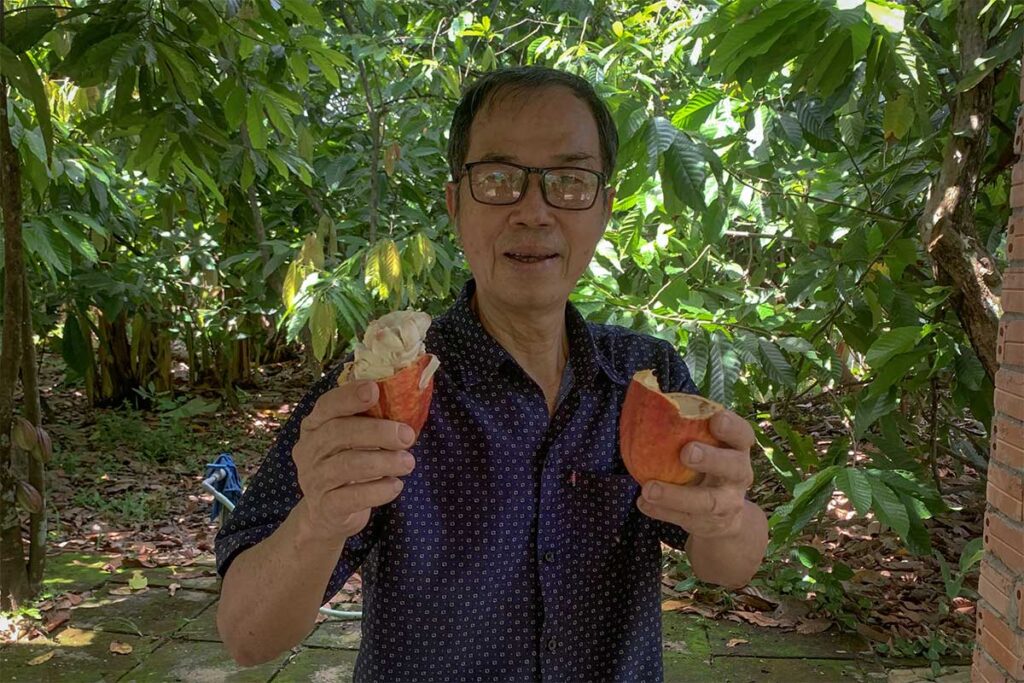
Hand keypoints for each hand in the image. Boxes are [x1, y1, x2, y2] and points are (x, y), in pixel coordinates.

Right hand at [292, 380, 415, 541]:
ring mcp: (313, 479)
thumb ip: (369, 420)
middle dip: (377, 431)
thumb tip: (405, 402)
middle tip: (407, 436)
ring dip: (383, 461)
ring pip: (347, 465)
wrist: (327, 514)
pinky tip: (395, 486)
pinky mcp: (325, 507)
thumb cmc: (348, 465)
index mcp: (314, 426)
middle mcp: (308, 450)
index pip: (326, 405)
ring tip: (408, 462)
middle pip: (338, 433)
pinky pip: (352, 497)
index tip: (375, 390)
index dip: (349, 396)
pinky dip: (378, 491)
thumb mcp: (353, 440)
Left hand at [636, 409, 754, 538]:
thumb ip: (689, 431)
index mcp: (737, 449)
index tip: (716, 419)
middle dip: (711, 459)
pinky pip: (685, 519)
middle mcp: (738, 475)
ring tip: (649, 488)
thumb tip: (646, 405)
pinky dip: (661, 511)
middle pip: (733, 467)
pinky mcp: (709, 524)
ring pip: (707, 502)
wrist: (724, 518)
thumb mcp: (709, 448)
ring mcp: (726, 503)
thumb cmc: (708, 467)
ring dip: (676, 495)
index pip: (743, 435)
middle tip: (686, 452)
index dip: (732, 427)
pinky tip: (643, 502)